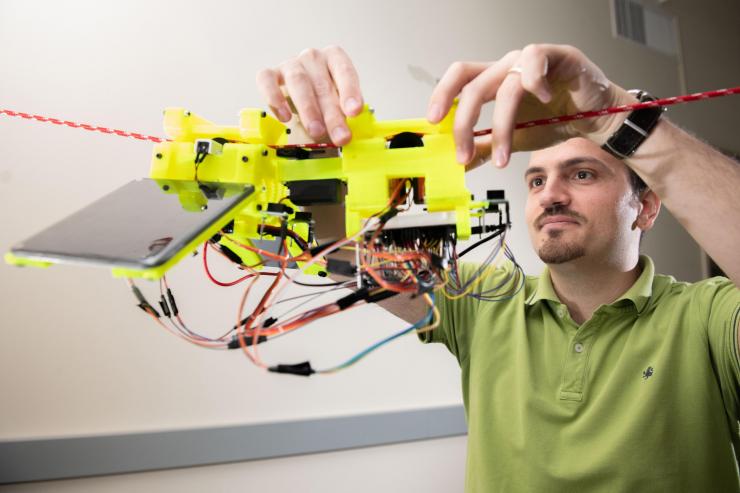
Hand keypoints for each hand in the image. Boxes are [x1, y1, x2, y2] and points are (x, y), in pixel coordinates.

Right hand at [256, 46, 363, 145]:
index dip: (350, 91)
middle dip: (332, 113)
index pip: (344, 70)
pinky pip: (267, 81)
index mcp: (334, 58)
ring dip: (308, 109)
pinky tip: (284, 117)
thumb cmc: (324, 99)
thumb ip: (344, 114)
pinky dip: (275, 99)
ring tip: (316, 131)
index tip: (355, 111)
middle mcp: (312, 57)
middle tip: (339, 136)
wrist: (303, 99)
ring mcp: (290, 65)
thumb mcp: (339, 105)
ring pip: (297, 81)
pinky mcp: (270, 75)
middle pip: (322, 83)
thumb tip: (347, 132)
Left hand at [426, 44, 634, 166]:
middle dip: (464, 124)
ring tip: (506, 156)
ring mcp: (531, 59)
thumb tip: (459, 164)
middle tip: (463, 154)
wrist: (596, 119)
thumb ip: (485, 148)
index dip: (442, 95)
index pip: (459, 78)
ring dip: (502, 126)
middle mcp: (508, 66)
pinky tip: (546, 102)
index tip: (432, 122)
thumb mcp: (513, 140)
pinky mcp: (558, 55)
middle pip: (474, 86)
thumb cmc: (556, 121)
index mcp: (494, 80)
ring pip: (504, 85)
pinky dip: (536, 84)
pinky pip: (536, 60)